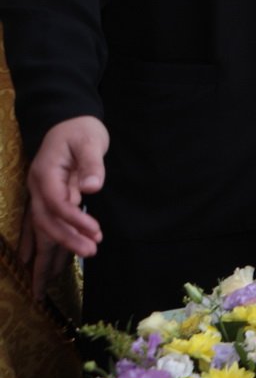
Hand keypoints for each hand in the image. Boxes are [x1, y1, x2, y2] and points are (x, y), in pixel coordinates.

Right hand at [28, 117, 108, 257]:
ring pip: (43, 224)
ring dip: (58, 243)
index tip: (96, 232)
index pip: (57, 204)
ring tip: (82, 255)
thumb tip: (92, 188)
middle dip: (66, 239)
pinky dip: (48, 239)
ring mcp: (40, 192)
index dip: (74, 220)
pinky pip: (44, 222)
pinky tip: (50, 256)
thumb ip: (92, 164)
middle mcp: (38, 186)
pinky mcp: (47, 196)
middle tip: (91, 252)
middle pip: (46, 220)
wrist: (68, 121)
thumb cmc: (80, 129)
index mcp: (46, 173)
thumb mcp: (90, 141)